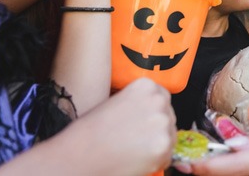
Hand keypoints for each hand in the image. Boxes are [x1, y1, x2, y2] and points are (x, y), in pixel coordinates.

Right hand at [59, 78, 175, 174]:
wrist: (78, 155)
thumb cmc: (90, 132)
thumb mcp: (116, 103)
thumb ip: (139, 103)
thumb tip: (153, 114)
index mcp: (146, 86)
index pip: (162, 98)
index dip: (153, 114)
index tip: (144, 123)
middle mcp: (158, 100)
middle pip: (169, 117)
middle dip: (156, 130)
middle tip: (136, 141)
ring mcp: (162, 122)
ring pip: (170, 137)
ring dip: (157, 145)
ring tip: (132, 151)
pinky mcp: (163, 145)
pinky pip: (168, 156)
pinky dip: (156, 161)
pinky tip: (136, 160)